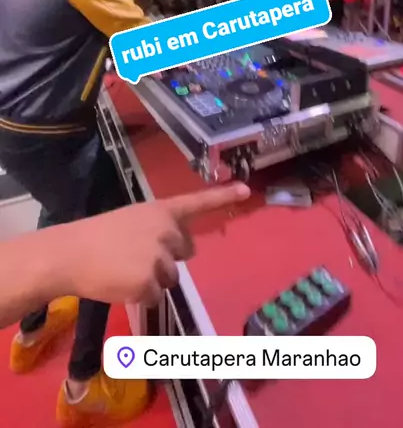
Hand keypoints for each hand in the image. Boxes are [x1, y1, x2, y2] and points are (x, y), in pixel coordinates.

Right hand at [53, 184, 250, 305]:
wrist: (69, 253)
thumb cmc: (98, 236)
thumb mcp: (132, 221)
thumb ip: (160, 229)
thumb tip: (185, 249)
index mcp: (160, 211)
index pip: (197, 202)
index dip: (223, 196)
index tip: (247, 191)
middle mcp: (166, 230)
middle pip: (183, 252)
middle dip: (166, 258)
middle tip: (134, 255)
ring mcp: (159, 257)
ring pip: (170, 278)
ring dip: (151, 278)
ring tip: (122, 268)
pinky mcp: (149, 282)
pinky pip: (155, 296)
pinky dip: (140, 295)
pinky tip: (120, 283)